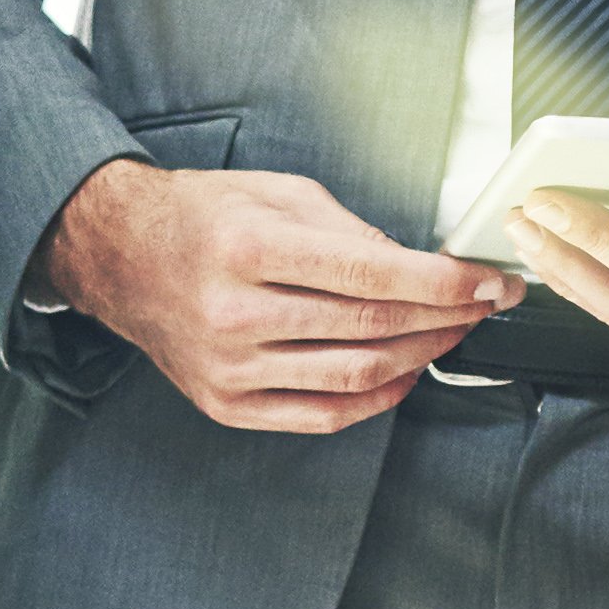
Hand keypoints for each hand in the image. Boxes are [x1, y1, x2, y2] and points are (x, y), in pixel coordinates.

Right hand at [35, 159, 517, 433]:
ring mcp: (228, 367)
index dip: (443, 283)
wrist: (121, 258)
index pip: (370, 274)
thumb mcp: (276, 193)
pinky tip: (405, 372)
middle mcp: (233, 312)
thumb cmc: (201, 217)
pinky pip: (323, 415)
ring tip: (451, 333)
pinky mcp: (227, 403)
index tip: (487, 282)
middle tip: (483, 305)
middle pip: (371, 328)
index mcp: (247, 246)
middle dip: (446, 318)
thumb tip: (419, 267)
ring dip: (422, 357)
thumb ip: (350, 230)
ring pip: (355, 376)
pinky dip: (377, 398)